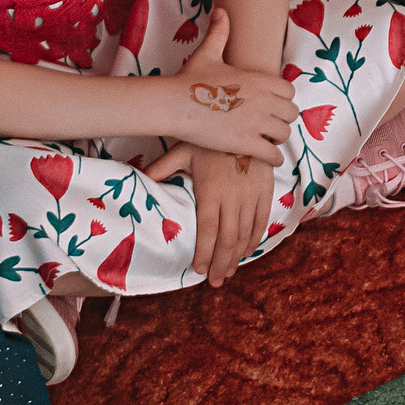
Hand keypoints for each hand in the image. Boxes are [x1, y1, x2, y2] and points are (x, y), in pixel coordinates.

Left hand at [145, 143, 270, 286]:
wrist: (245, 122)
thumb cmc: (210, 139)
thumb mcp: (183, 150)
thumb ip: (162, 168)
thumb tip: (139, 177)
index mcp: (211, 191)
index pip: (208, 231)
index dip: (204, 254)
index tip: (198, 270)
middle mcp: (233, 197)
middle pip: (228, 240)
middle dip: (221, 265)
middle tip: (215, 282)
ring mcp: (252, 195)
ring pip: (245, 235)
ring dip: (237, 258)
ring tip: (228, 273)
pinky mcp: (265, 191)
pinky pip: (261, 221)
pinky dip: (254, 240)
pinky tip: (246, 252)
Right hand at [160, 8, 294, 163]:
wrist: (175, 104)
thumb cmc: (191, 79)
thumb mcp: (208, 52)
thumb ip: (220, 32)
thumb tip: (221, 11)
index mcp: (260, 79)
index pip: (290, 91)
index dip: (283, 99)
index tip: (273, 105)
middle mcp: (264, 100)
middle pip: (291, 113)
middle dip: (283, 119)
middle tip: (272, 125)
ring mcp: (256, 123)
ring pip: (284, 134)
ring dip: (277, 139)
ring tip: (268, 140)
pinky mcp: (246, 143)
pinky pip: (273, 155)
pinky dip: (273, 158)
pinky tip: (267, 158)